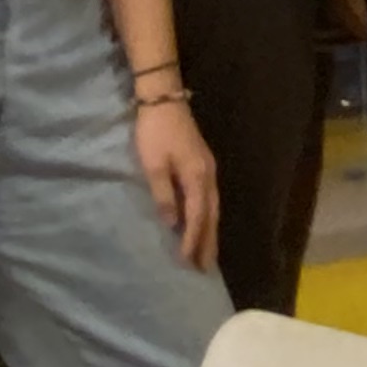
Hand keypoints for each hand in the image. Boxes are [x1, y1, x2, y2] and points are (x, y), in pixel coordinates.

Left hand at [132, 93, 222, 267]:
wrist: (163, 98)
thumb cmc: (155, 131)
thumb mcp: (153, 164)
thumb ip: (163, 195)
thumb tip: (173, 224)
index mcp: (197, 177)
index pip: (197, 217)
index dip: (193, 240)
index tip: (188, 262)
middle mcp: (208, 175)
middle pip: (211, 215)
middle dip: (208, 242)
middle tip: (206, 267)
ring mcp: (208, 169)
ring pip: (213, 207)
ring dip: (210, 231)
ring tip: (207, 252)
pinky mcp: (203, 164)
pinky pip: (209, 198)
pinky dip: (207, 216)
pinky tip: (203, 222)